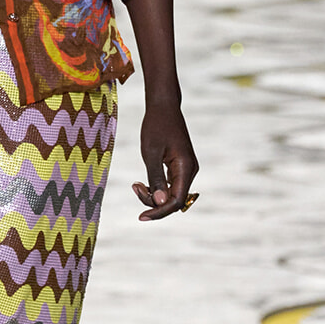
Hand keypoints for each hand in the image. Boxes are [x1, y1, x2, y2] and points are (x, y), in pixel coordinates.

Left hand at [133, 100, 198, 221]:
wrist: (163, 106)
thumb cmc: (155, 126)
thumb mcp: (151, 153)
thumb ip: (155, 179)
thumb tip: (159, 203)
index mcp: (186, 168)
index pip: (176, 201)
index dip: (159, 212)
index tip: (141, 217)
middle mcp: (190, 171)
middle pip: (174, 200)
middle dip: (153, 202)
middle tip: (134, 188)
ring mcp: (186, 169)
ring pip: (171, 194)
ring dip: (153, 195)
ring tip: (136, 185)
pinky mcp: (180, 167)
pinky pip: (170, 186)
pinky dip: (156, 188)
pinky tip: (142, 183)